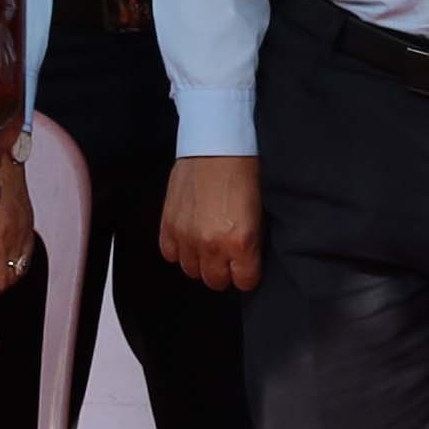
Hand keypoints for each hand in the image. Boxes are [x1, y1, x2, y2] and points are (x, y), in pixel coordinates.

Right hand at [158, 152, 264, 295]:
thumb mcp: (260, 213)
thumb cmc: (246, 175)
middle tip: (229, 260)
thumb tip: (247, 261)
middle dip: (224, 273)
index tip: (248, 269)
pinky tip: (190, 240)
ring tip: (210, 248)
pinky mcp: (167, 225)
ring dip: (201, 263)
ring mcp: (186, 236)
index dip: (247, 276)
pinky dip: (180, 251)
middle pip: (215, 281)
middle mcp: (211, 245)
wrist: (218, 147)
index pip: (244, 281)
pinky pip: (170, 255)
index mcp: (240, 242)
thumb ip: (251, 242)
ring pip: (191, 271)